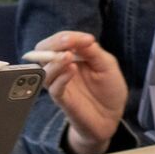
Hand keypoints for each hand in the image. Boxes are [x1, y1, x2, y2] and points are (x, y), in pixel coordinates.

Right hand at [30, 31, 126, 153]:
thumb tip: (82, 38)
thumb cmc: (109, 88)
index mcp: (71, 55)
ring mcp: (60, 83)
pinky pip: (53, 87)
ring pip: (44, 69)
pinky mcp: (62, 99)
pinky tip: (71, 70)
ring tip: (68, 56)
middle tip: (68, 42)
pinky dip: (60, 77)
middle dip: (53, 44)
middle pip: (43, 50)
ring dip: (55, 60)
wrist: (111, 116)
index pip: (60, 39)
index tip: (88, 39)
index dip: (70, 36)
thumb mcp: (106, 64)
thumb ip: (93, 51)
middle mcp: (61, 67)